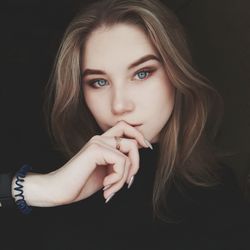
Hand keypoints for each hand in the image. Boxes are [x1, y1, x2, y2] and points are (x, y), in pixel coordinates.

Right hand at [33, 121, 151, 205]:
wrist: (60, 190)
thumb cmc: (82, 182)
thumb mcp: (106, 172)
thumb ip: (118, 163)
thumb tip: (135, 161)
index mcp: (103, 141)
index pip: (125, 128)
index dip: (139, 135)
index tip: (147, 148)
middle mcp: (100, 138)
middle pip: (132, 140)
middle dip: (136, 163)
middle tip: (128, 181)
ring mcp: (98, 142)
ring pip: (129, 152)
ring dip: (125, 176)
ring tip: (112, 188)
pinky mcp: (95, 150)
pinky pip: (121, 161)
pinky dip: (118, 178)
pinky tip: (106, 186)